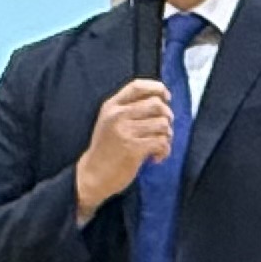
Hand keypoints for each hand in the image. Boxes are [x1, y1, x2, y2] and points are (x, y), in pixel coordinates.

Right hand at [70, 80, 176, 218]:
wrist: (92, 175)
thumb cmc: (106, 149)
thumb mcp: (109, 121)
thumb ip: (128, 108)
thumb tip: (161, 100)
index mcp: (111, 106)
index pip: (138, 86)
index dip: (157, 88)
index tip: (166, 97)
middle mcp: (117, 116)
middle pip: (156, 104)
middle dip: (167, 116)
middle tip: (164, 129)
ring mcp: (125, 132)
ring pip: (162, 124)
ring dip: (167, 136)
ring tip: (159, 145)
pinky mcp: (133, 149)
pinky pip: (161, 142)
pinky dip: (164, 151)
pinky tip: (155, 157)